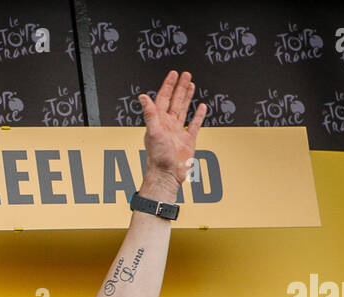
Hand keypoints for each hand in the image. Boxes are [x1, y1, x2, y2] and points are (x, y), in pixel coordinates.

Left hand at [137, 70, 205, 190]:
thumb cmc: (158, 157)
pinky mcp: (188, 140)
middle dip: (180, 87)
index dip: (168, 86)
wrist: (167, 175)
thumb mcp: (153, 132)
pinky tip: (201, 107)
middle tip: (185, 74)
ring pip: (183, 109)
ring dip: (187, 97)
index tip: (173, 74)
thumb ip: (149, 114)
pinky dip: (198, 115)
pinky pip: (194, 125)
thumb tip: (142, 97)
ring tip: (191, 84)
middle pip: (175, 101)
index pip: (163, 99)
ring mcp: (178, 132)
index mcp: (159, 121)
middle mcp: (168, 125)